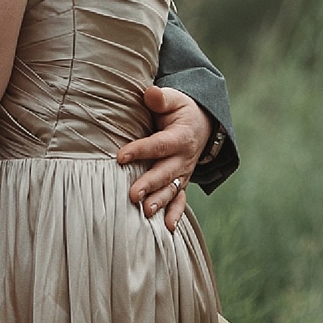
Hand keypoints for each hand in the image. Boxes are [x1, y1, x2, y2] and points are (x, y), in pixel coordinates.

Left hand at [116, 86, 211, 232]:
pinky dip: (175, 213)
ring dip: (159, 201)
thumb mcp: (174, 99)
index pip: (159, 144)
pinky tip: (169, 228)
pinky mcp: (181, 181)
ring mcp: (183, 172)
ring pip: (171, 189)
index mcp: (180, 136)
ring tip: (146, 212)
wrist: (202, 124)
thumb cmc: (180, 110)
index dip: (140, 150)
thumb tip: (150, 94)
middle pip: (165, 172)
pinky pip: (180, 199)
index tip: (120, 156)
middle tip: (132, 195)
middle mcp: (184, 158)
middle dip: (149, 184)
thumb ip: (161, 98)